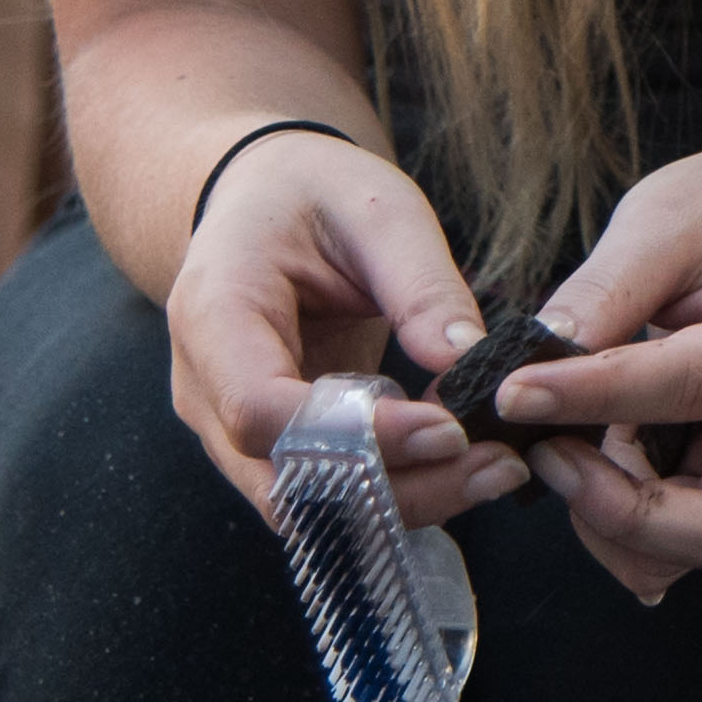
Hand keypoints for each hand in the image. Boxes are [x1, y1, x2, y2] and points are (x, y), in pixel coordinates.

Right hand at [160, 130, 528, 541]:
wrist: (263, 204)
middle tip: (498, 464)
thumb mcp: (377, 207)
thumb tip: (467, 360)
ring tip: (496, 468)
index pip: (262, 410)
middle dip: (398, 487)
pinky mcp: (270, 449)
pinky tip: (464, 469)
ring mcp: (228, 430)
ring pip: (310, 507)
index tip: (450, 428)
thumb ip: (420, 284)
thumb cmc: (313, 195)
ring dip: (406, 501)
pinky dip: (397, 493)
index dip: (356, 435)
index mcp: (213, 314)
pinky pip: (327, 495)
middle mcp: (204, 389)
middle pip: (287, 480)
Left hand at [485, 134, 701, 601]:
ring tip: (562, 450)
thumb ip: (607, 288)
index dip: (594, 398)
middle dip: (627, 514)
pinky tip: (586, 459)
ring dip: (618, 526)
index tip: (514, 392)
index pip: (691, 386)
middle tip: (551, 454)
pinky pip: (681, 538)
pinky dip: (621, 524)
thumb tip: (534, 360)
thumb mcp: (668, 217)